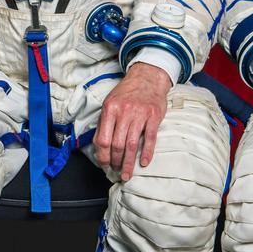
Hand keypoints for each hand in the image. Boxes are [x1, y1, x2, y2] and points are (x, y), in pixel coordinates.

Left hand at [95, 62, 171, 180]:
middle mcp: (124, 112)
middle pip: (117, 145)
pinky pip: (150, 139)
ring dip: (129, 163)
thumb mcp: (110, 102)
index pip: (103, 139)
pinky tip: (144, 163)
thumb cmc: (127, 92)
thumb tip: (98, 145)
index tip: (104, 164)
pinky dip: (147, 153)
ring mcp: (140, 114)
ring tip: (127, 174)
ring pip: (132, 145)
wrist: (147, 77)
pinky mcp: (154, 116)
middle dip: (116, 162)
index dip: (102, 156)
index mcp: (110, 109)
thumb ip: (104, 122)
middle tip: (117, 171)